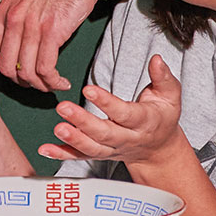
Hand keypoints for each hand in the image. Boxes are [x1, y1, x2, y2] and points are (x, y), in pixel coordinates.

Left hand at [0, 0, 106, 91]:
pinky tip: (61, 82)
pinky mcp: (52, 30)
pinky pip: (45, 67)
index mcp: (4, 11)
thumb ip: (17, 16)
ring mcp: (32, 25)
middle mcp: (13, 19)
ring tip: (51, 85)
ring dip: (40, 85)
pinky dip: (52, 81)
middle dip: (21, 82)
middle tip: (34, 84)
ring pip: (27, 71)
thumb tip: (16, 41)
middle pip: (6, 67)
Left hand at [41, 54, 192, 166]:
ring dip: (72, 140)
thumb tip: (156, 59)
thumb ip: (163, 77)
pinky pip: (80, 157)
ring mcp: (113, 149)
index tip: (88, 89)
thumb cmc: (162, 117)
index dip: (106, 102)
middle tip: (63, 108)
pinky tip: (45, 149)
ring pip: (92, 148)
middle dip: (83, 122)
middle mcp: (127, 139)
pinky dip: (62, 155)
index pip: (124, 113)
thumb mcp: (170, 96)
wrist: (159, 148)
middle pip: (104, 133)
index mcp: (144, 122)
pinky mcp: (100, 154)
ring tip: (57, 129)